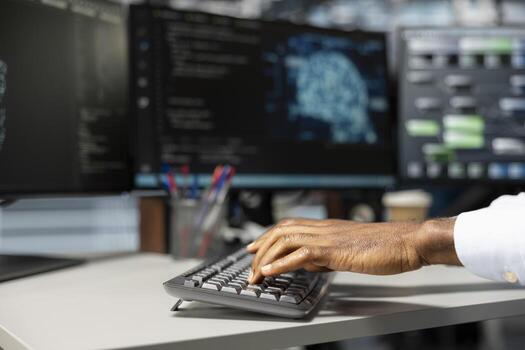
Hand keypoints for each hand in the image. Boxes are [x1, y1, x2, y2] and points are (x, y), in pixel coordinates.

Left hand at [246, 217, 460, 283]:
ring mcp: (328, 237)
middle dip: (260, 247)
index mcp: (327, 228)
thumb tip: (306, 263)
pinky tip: (270, 271)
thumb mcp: (348, 251)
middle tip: (248, 264)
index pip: (289, 226)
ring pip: (285, 239)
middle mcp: (323, 228)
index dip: (267, 235)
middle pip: (281, 231)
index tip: (254, 247)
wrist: (407, 242)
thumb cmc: (384, 247)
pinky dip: (282, 263)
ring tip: (255, 273)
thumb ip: (326, 255)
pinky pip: (301, 254)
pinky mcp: (335, 249)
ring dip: (266, 257)